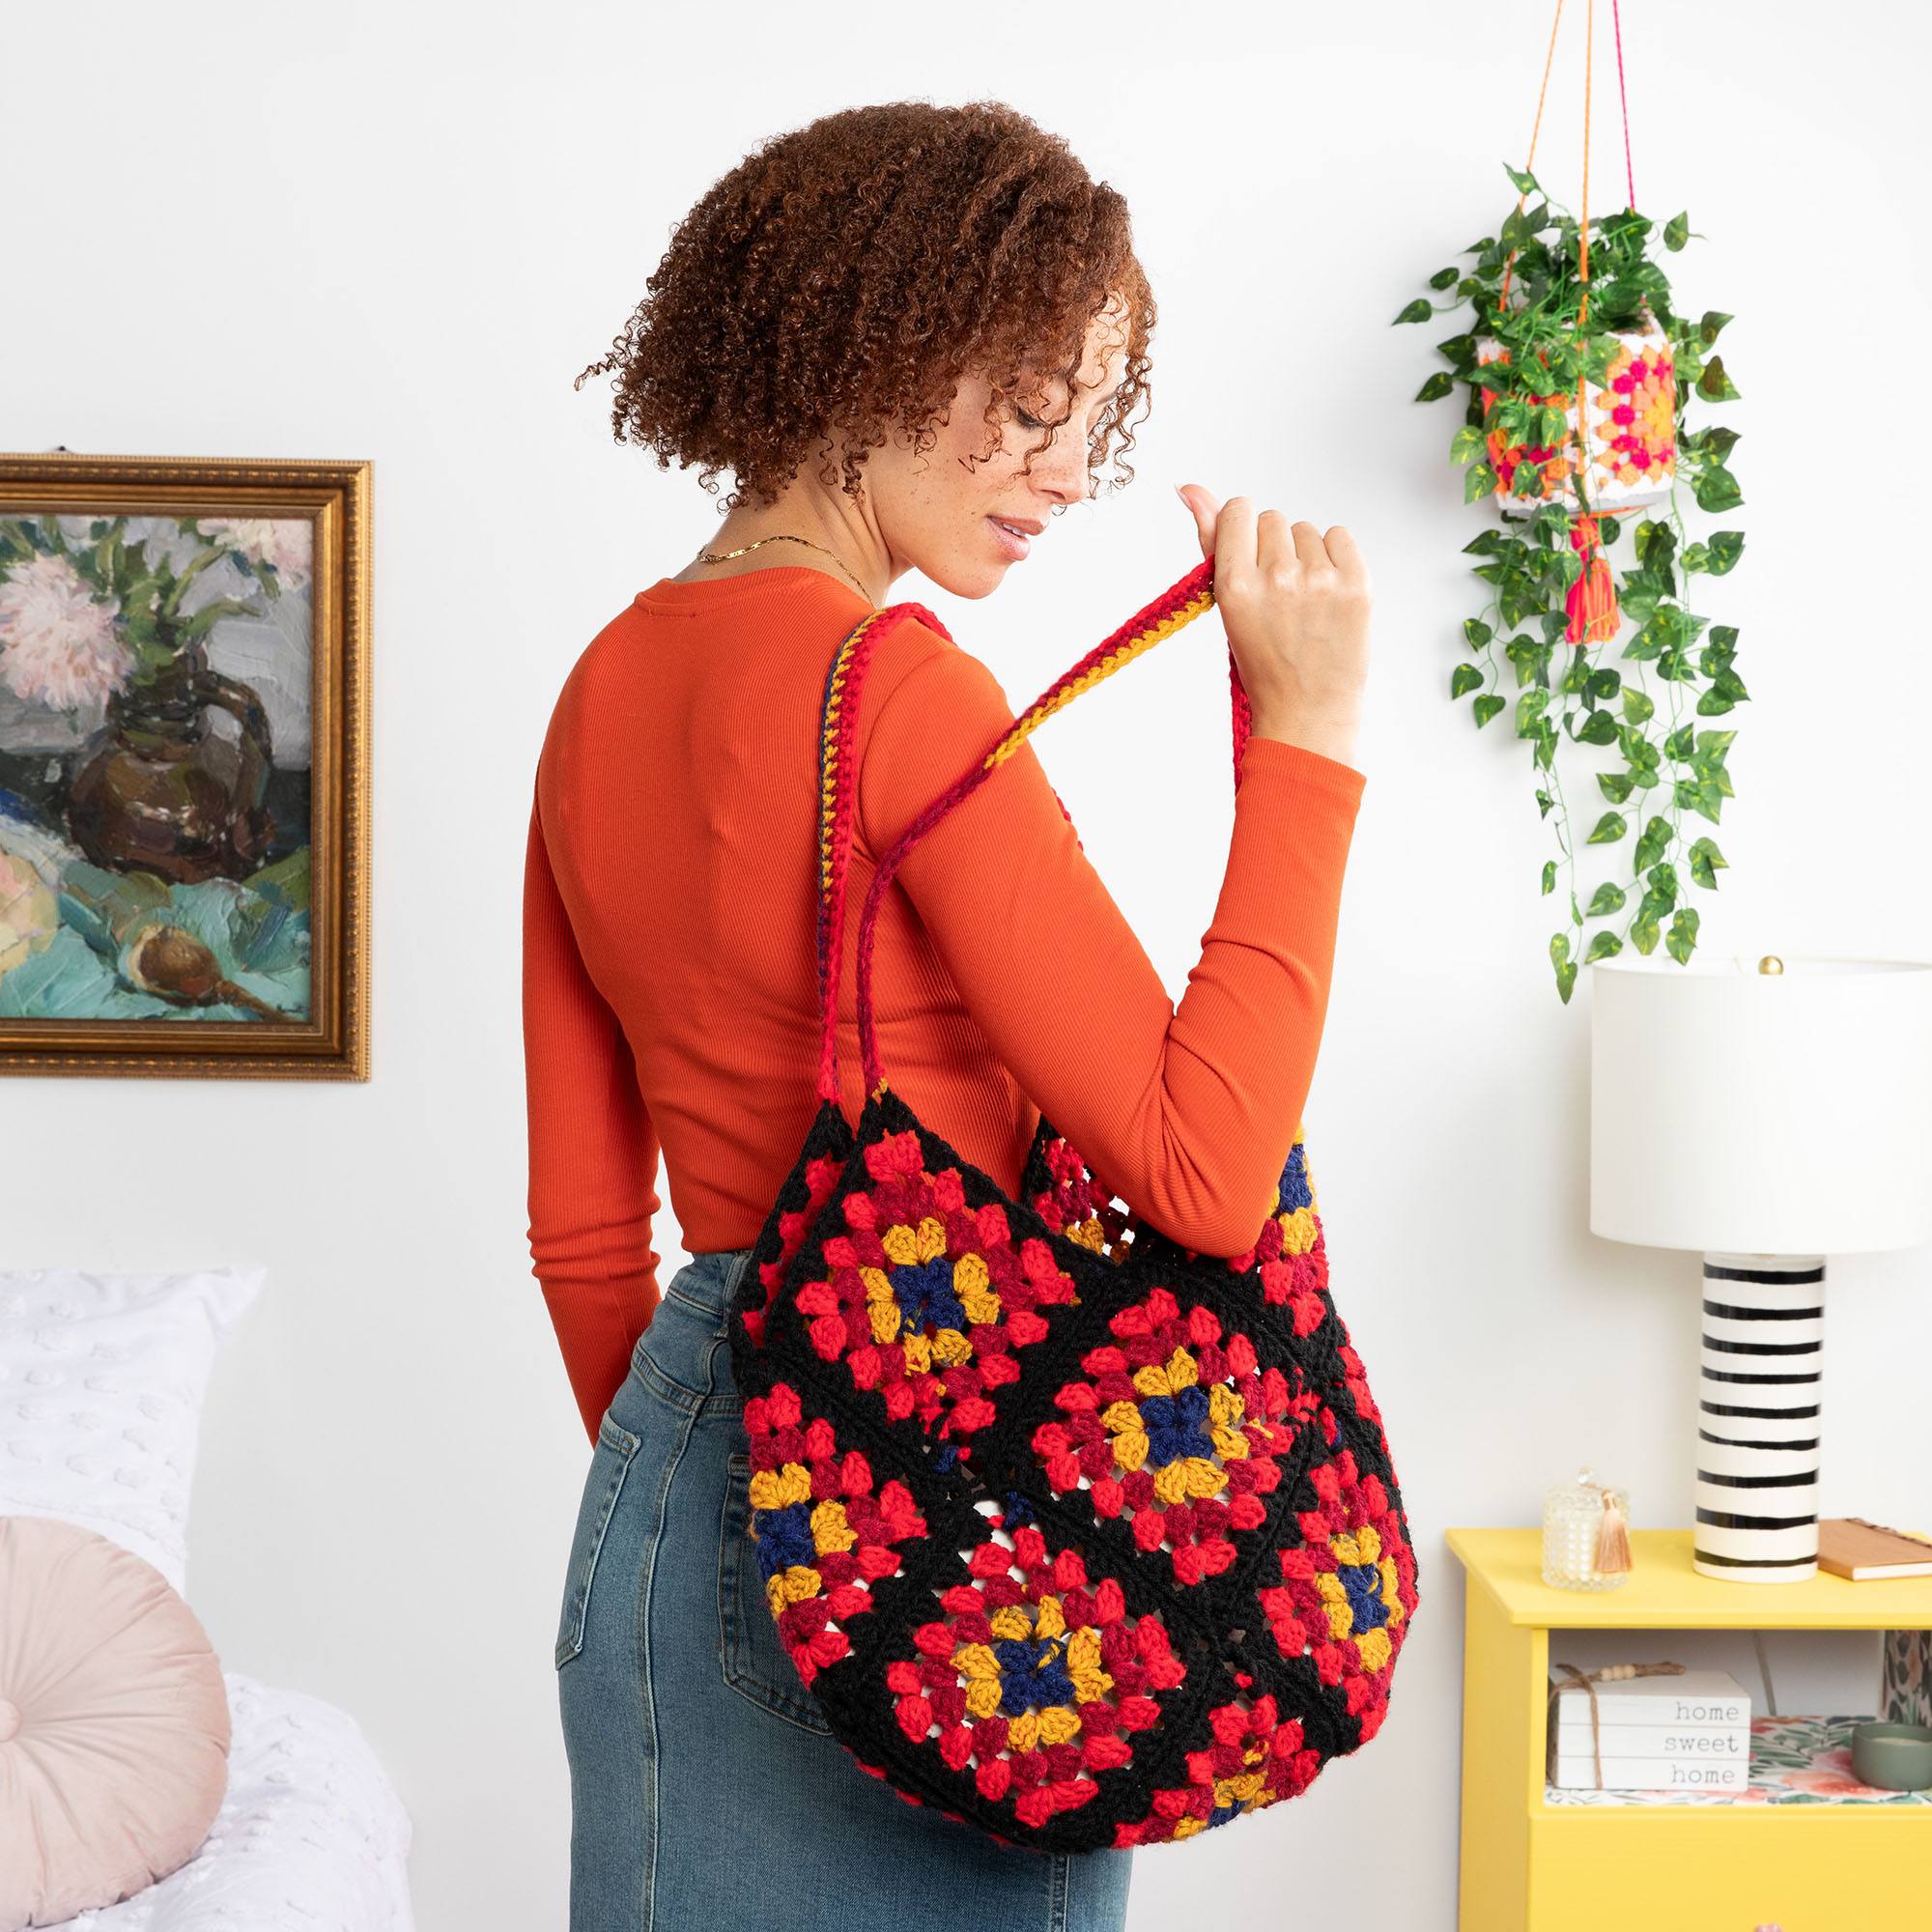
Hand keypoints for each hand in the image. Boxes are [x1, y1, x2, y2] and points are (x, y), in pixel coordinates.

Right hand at [1176, 483, 1370, 764]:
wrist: (1308, 711)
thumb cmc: (1262, 663)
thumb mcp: (1226, 608)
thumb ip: (1211, 543)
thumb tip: (1190, 489)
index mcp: (1235, 586)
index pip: (1238, 510)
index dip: (1241, 531)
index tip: (1247, 559)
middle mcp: (1278, 578)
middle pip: (1273, 519)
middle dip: (1272, 547)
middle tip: (1277, 594)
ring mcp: (1321, 580)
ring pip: (1305, 530)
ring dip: (1304, 555)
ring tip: (1303, 600)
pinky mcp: (1357, 584)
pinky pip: (1340, 536)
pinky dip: (1334, 557)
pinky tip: (1327, 592)